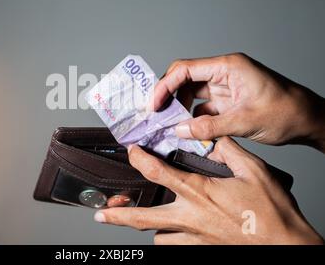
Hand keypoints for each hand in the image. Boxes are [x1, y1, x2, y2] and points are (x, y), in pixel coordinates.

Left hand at [94, 139, 323, 243]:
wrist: (288, 245)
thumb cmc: (272, 212)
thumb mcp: (253, 171)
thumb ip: (228, 151)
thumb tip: (213, 139)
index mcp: (200, 192)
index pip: (157, 172)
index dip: (139, 159)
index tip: (131, 152)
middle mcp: (191, 217)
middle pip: (143, 217)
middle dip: (118, 214)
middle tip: (101, 213)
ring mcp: (195, 237)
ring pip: (157, 236)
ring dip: (147, 226)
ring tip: (139, 219)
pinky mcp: (203, 250)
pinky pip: (175, 248)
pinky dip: (167, 241)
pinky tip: (167, 235)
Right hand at [150, 53, 324, 151]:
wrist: (309, 121)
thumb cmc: (286, 112)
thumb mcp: (245, 121)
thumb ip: (209, 127)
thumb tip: (179, 131)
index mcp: (228, 67)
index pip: (185, 69)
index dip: (164, 85)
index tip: (153, 104)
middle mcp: (223, 74)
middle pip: (184, 80)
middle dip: (168, 97)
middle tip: (155, 117)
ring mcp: (224, 88)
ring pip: (190, 94)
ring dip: (178, 109)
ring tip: (168, 126)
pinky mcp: (226, 102)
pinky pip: (201, 108)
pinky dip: (192, 119)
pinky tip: (186, 131)